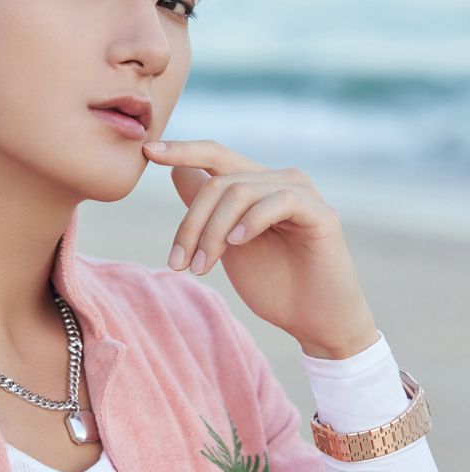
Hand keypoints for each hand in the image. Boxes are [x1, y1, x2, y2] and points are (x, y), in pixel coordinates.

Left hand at [141, 140, 378, 359]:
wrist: (313, 321)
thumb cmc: (273, 281)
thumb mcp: (227, 243)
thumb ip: (207, 208)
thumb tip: (176, 171)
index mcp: (257, 183)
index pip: (215, 154)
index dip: (182, 149)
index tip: (148, 151)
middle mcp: (280, 180)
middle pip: (219, 181)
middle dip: (191, 223)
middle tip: (178, 263)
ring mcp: (303, 193)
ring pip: (241, 192)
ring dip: (213, 232)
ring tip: (201, 267)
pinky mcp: (322, 214)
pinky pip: (279, 201)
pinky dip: (251, 221)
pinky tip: (237, 244)